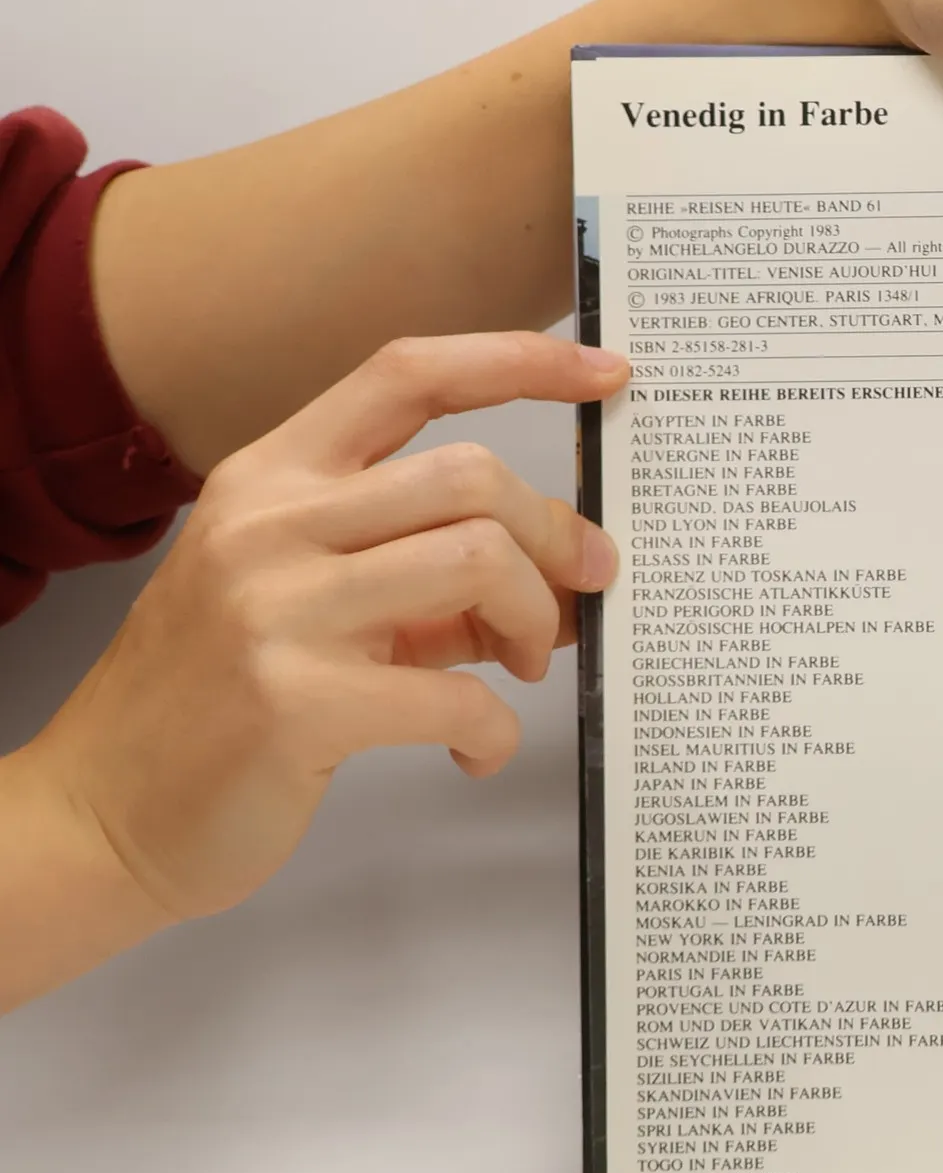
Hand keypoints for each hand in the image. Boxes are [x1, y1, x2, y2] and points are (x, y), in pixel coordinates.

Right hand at [22, 333, 626, 927]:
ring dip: (535, 622)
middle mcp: (268, 523)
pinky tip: (475, 750)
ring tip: (521, 668)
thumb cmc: (222, 702)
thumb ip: (428, 572)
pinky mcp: (296, 701)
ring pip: (479, 560)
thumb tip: (566, 565)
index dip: (520, 360)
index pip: (408, 374)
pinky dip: (496, 730)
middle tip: (580, 594)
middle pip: (472, 473)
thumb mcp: (315, 604)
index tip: (606, 371)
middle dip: (556, 536)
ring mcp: (276, 609)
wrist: (107, 812)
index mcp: (271, 477)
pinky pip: (459, 695)